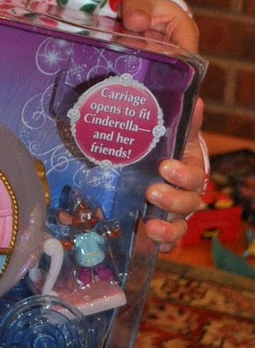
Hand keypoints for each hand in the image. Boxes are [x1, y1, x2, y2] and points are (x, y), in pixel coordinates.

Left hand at [118, 0, 204, 249]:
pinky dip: (163, 233)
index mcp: (177, 118)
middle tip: (155, 183)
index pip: (192, 137)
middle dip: (183, 188)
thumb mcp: (142, 15)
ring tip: (152, 214)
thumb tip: (137, 18)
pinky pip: (165, 219)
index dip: (188, 150)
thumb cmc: (133, 41)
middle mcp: (174, 148)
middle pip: (195, 177)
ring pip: (187, 203)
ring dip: (175, 212)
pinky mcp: (142, 191)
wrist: (110, 57)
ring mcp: (161, 173)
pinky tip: (148, 237)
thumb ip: (142, 11)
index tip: (169, 159)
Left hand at [144, 99, 206, 250]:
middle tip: (151, 192)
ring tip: (149, 226)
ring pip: (179, 226)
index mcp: (191, 171)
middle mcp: (186, 196)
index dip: (183, 175)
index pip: (194, 177)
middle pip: (188, 204)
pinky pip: (166, 243)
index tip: (165, 167)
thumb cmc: (166, 151)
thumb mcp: (173, 135)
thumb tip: (198, 101)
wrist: (154, 168)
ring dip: (167, 230)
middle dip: (172, 200)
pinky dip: (161, 246)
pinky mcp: (161, 229)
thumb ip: (185, 122)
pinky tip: (150, 244)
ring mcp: (174, 215)